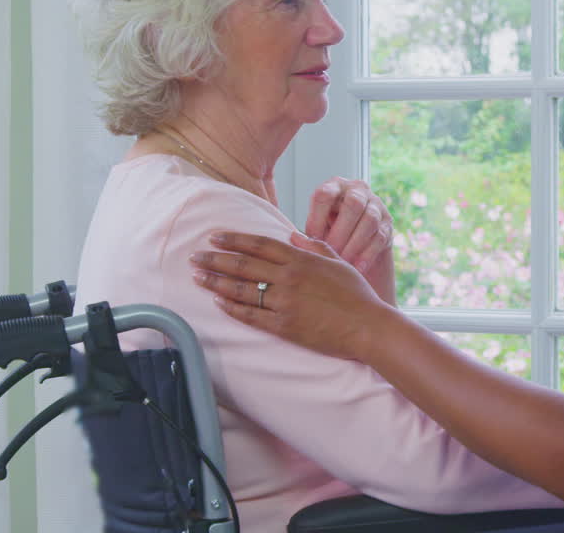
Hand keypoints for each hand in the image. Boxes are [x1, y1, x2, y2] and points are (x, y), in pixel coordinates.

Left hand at [190, 231, 390, 359]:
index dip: (234, 239)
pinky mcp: (284, 326)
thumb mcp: (338, 263)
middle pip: (243, 264)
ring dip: (215, 282)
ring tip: (197, 277)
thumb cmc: (358, 294)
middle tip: (195, 256)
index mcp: (301, 260)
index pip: (259, 244)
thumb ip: (314, 247)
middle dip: (215, 259)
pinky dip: (232, 308)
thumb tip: (293, 236)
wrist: (368, 326)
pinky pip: (250, 315)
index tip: (214, 236)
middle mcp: (289, 278)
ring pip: (241, 289)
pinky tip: (218, 302)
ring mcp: (284, 302)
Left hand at [305, 177, 394, 304]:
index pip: (325, 194)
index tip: (311, 239)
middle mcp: (358, 190)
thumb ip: (309, 231)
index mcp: (335, 186)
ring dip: (355, 243)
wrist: (356, 236)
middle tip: (330, 251)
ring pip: (369, 220)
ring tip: (343, 262)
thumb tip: (295, 240)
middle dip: (340, 231)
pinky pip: (380, 237)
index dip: (317, 217)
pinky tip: (357, 268)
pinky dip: (367, 254)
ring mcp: (376, 205)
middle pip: (353, 204)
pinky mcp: (387, 223)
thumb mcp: (317, 225)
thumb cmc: (328, 229)